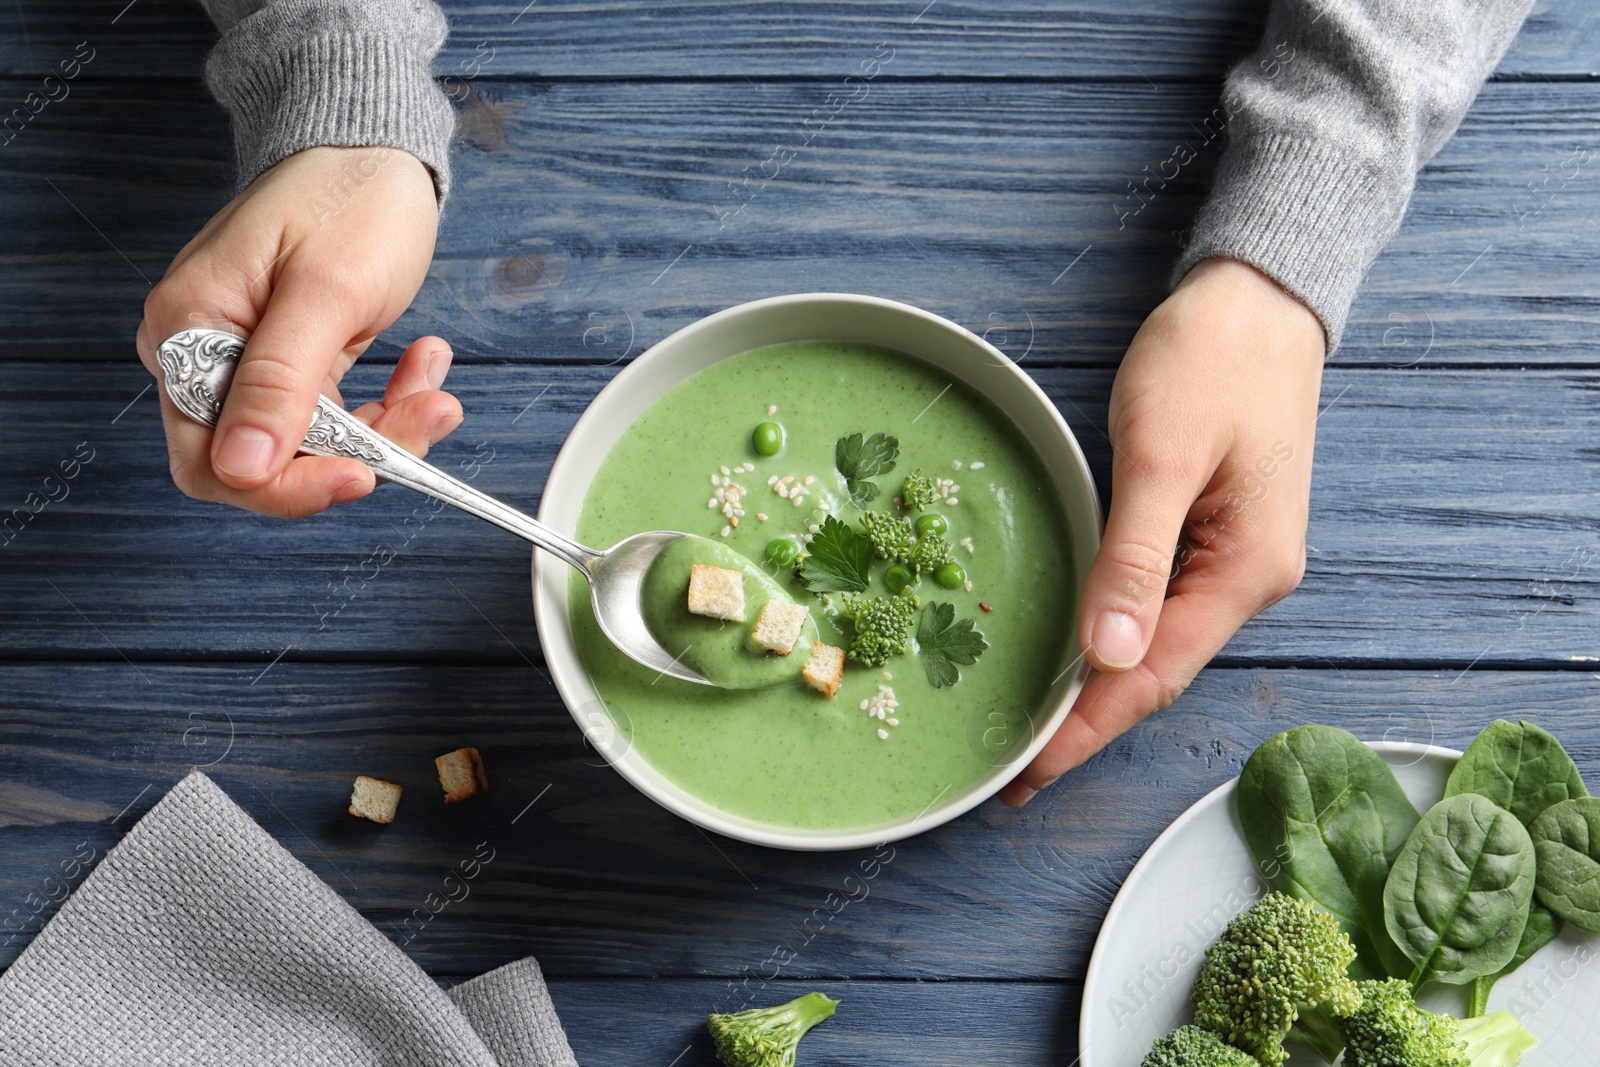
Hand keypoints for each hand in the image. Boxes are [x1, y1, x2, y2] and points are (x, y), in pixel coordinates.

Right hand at [135, 145, 462, 517]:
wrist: (373, 148)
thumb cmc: (344, 193)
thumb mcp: (325, 289)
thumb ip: (279, 381)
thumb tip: (240, 468)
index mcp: (188, 331)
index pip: (211, 460)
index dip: (284, 487)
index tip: (360, 475)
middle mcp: (209, 356)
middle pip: (267, 464)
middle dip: (353, 457)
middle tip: (420, 420)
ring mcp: (254, 364)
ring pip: (317, 449)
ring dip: (387, 431)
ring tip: (435, 387)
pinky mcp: (300, 367)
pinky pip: (342, 420)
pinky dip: (392, 407)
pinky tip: (423, 364)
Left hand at [1000, 257, 1325, 806]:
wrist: (1257, 300)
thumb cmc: (1211, 361)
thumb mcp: (1162, 455)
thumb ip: (1134, 558)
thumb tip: (1109, 657)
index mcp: (1246, 572)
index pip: (1154, 678)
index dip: (1089, 731)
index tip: (1028, 775)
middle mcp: (1249, 581)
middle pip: (1158, 675)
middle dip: (1089, 724)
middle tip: (1015, 769)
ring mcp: (1235, 561)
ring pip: (1157, 648)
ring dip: (1099, 690)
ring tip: (1035, 728)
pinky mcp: (1213, 537)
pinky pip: (1159, 610)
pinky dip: (1113, 642)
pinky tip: (1078, 658)